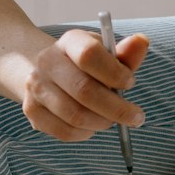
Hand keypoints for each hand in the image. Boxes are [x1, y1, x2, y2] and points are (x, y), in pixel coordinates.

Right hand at [22, 28, 147, 140]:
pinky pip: (64, 131)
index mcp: (69, 42)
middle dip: (116, 108)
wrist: (47, 71)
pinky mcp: (32, 110)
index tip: (130, 83)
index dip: (114, 73)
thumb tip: (142, 41)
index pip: (89, 55)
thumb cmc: (87, 64)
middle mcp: (47, 62)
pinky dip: (85, 133)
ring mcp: (36, 87)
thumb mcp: (106, 54)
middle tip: (135, 117)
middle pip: (84, 90)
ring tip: (113, 120)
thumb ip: (126, 54)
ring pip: (75, 115)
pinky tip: (93, 126)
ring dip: (102, 122)